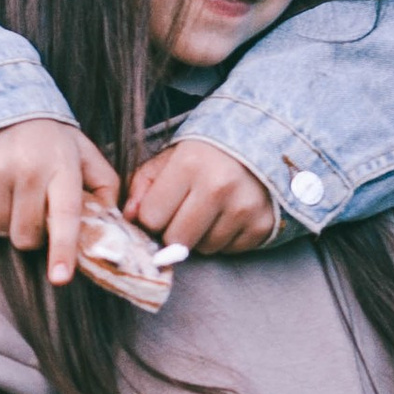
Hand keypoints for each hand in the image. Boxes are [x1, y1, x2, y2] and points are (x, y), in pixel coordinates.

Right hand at [0, 119, 119, 284]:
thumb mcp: (83, 152)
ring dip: (8, 223)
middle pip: (27, 236)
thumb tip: (113, 220)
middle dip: (33, 234)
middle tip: (36, 209)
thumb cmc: (49, 139)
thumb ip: (104, 184)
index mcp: (62, 165)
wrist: (0, 106)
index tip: (60, 278)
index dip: (62, 250)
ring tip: (14, 195)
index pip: (64, 215)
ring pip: (2, 231)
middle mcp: (28, 169)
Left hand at [124, 140, 278, 254]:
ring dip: (200, 237)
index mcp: (190, 165)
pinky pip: (229, 250)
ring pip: (203, 249)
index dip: (151, 217)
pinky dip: (224, 239)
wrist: (262, 143)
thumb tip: (129, 218)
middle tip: (184, 212)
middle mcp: (219, 187)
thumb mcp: (169, 158)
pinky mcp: (263, 225)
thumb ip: (142, 185)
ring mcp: (244, 208)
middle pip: (176, 241)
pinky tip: (228, 216)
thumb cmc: (207, 154)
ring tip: (209, 211)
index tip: (162, 207)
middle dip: (173, 232)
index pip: (151, 218)